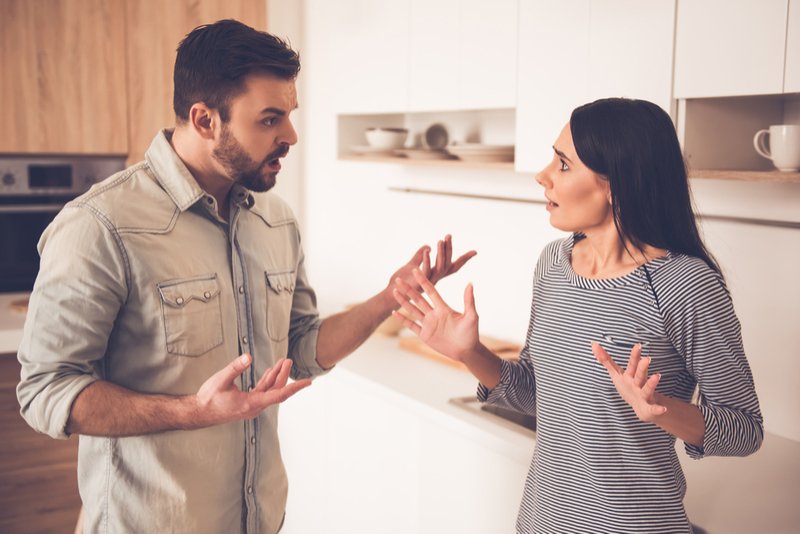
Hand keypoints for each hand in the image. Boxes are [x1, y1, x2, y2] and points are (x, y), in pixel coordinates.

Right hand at [195, 354, 311, 424]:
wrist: (198, 413)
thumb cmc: (208, 398)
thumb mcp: (221, 380)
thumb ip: (235, 368)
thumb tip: (248, 357)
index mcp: (251, 404)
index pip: (279, 395)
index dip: (294, 387)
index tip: (308, 382)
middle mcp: (255, 407)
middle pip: (276, 391)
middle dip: (284, 375)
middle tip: (288, 360)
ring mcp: (252, 406)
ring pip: (270, 391)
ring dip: (276, 376)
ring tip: (283, 361)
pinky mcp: (247, 403)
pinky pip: (262, 392)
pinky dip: (267, 381)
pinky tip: (270, 371)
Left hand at [389, 234, 475, 290]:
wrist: (390, 296)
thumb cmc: (402, 283)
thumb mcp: (411, 266)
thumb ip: (419, 256)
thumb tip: (427, 247)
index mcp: (436, 275)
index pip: (453, 266)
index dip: (464, 259)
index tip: (475, 252)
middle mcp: (435, 280)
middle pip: (446, 263)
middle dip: (448, 249)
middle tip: (448, 235)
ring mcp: (428, 282)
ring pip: (439, 267)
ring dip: (440, 253)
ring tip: (440, 241)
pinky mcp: (419, 284)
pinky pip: (426, 271)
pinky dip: (426, 260)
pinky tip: (426, 250)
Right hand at [392, 269, 478, 360]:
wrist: (466, 351)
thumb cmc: (471, 333)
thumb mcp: (472, 316)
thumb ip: (469, 300)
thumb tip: (470, 283)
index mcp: (444, 308)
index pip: (431, 291)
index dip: (423, 281)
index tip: (416, 270)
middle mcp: (434, 314)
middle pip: (418, 299)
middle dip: (408, 289)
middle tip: (398, 279)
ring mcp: (428, 324)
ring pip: (412, 310)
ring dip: (403, 301)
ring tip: (394, 291)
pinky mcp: (425, 335)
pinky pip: (411, 325)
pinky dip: (402, 319)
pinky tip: (394, 312)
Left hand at [592, 342, 666, 421]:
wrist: (643, 407)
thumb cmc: (629, 386)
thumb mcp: (616, 373)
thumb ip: (606, 359)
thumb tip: (593, 343)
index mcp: (631, 375)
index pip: (632, 364)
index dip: (634, 355)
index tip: (638, 345)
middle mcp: (639, 383)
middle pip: (640, 374)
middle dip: (642, 367)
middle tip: (647, 359)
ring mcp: (644, 395)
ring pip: (647, 389)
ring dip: (651, 383)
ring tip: (657, 376)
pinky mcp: (648, 408)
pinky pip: (653, 409)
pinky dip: (658, 409)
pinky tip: (663, 409)